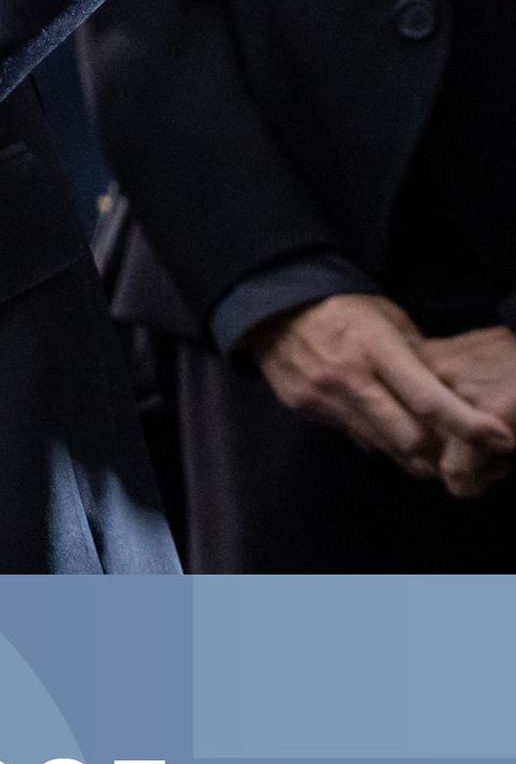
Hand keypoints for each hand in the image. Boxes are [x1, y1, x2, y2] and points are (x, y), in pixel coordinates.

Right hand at [239, 294, 512, 485]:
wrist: (271, 308)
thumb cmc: (342, 308)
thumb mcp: (388, 320)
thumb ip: (417, 358)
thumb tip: (449, 393)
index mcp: (377, 348)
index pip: (429, 399)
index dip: (468, 425)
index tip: (500, 439)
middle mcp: (350, 377)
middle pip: (408, 438)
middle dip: (439, 453)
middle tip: (461, 455)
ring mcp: (323, 396)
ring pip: (382, 446)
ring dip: (410, 454)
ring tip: (429, 454)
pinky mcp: (305, 409)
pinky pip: (353, 435)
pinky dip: (375, 437)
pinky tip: (383, 426)